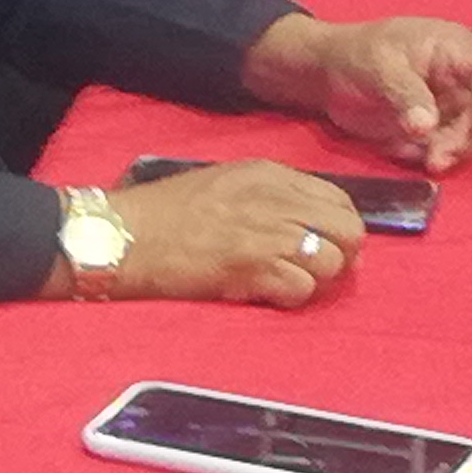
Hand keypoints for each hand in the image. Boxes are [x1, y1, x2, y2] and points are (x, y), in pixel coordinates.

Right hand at [82, 160, 362, 304]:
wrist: (123, 235)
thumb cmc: (163, 213)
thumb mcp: (223, 183)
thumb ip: (269, 197)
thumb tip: (308, 226)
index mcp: (270, 174)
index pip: (339, 200)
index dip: (340, 229)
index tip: (325, 246)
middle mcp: (277, 199)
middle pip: (348, 232)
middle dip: (339, 256)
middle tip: (313, 271)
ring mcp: (268, 234)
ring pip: (330, 264)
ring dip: (313, 280)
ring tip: (282, 282)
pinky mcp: (254, 268)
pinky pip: (301, 289)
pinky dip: (288, 298)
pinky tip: (263, 293)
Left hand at [239, 9, 471, 170]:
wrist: (328, 74)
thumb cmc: (355, 55)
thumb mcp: (378, 65)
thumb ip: (405, 93)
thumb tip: (427, 126)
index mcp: (454, 48)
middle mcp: (461, 78)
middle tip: (443, 155)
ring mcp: (450, 105)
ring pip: (471, 134)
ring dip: (458, 151)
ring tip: (432, 163)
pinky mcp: (435, 129)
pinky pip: (448, 147)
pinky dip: (440, 157)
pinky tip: (423, 162)